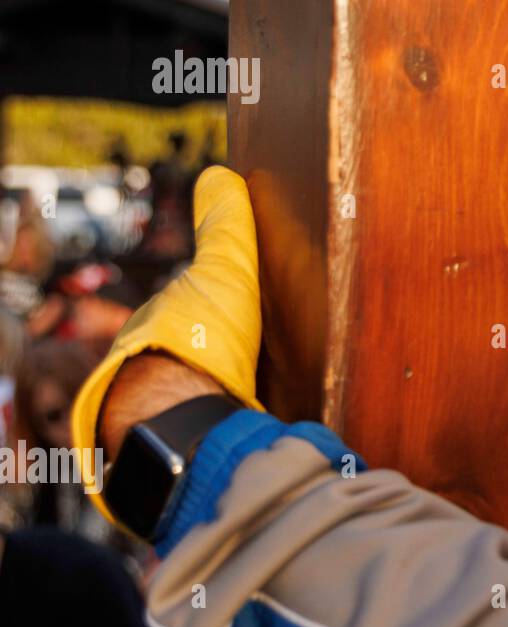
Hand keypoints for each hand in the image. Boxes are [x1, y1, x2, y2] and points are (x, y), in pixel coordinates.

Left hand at [71, 166, 264, 524]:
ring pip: (181, 396)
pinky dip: (212, 428)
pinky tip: (237, 430)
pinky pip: (192, 432)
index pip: (177, 311)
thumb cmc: (197, 342)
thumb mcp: (224, 271)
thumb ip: (225, 229)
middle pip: (178, 355)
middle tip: (240, 358)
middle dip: (202, 356)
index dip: (201, 308)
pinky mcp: (173, 451)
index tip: (225, 312)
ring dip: (207, 397)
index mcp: (153, 327)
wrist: (181, 419)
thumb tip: (220, 175)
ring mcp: (156, 412)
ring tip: (245, 399)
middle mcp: (144, 370)